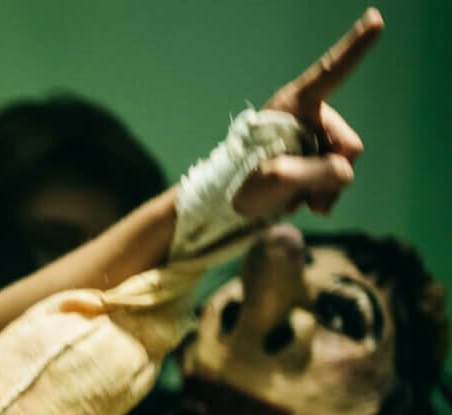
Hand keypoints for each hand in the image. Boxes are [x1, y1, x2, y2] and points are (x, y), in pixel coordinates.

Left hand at [235, 9, 382, 219]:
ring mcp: (315, 140)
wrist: (227, 206)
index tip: (376, 18)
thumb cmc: (243, 183)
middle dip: (329, 173)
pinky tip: (297, 201)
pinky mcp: (315, 162)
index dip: (356, 47)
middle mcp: (311, 118)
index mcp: (296, 104)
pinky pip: (334, 183)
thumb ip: (317, 171)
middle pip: (348, 146)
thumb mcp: (276, 176)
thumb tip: (342, 175)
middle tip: (297, 192)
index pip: (331, 73)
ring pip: (343, 168)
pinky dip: (320, 197)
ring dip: (322, 190)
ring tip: (290, 198)